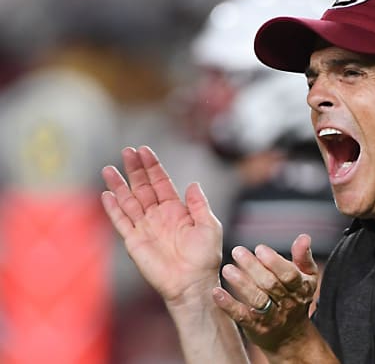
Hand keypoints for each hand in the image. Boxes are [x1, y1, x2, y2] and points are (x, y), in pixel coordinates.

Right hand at [101, 146, 222, 304]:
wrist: (193, 283)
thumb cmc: (205, 258)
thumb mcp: (209, 226)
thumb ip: (198, 205)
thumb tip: (193, 184)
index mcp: (176, 210)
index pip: (161, 183)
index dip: (153, 167)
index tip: (144, 150)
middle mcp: (158, 216)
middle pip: (142, 187)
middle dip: (135, 170)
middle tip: (127, 151)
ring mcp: (145, 228)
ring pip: (128, 201)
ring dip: (119, 185)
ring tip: (109, 169)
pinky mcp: (134, 242)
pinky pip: (122, 222)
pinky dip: (114, 209)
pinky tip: (107, 194)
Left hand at [213, 234, 319, 352]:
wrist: (291, 336)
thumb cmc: (296, 298)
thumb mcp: (307, 277)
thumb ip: (303, 256)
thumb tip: (304, 237)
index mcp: (301, 287)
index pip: (289, 275)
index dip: (274, 262)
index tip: (259, 248)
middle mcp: (288, 303)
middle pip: (270, 285)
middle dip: (253, 267)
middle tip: (237, 251)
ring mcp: (272, 317)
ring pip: (257, 300)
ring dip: (242, 284)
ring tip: (227, 269)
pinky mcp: (256, 327)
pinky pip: (242, 316)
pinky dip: (229, 305)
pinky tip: (217, 292)